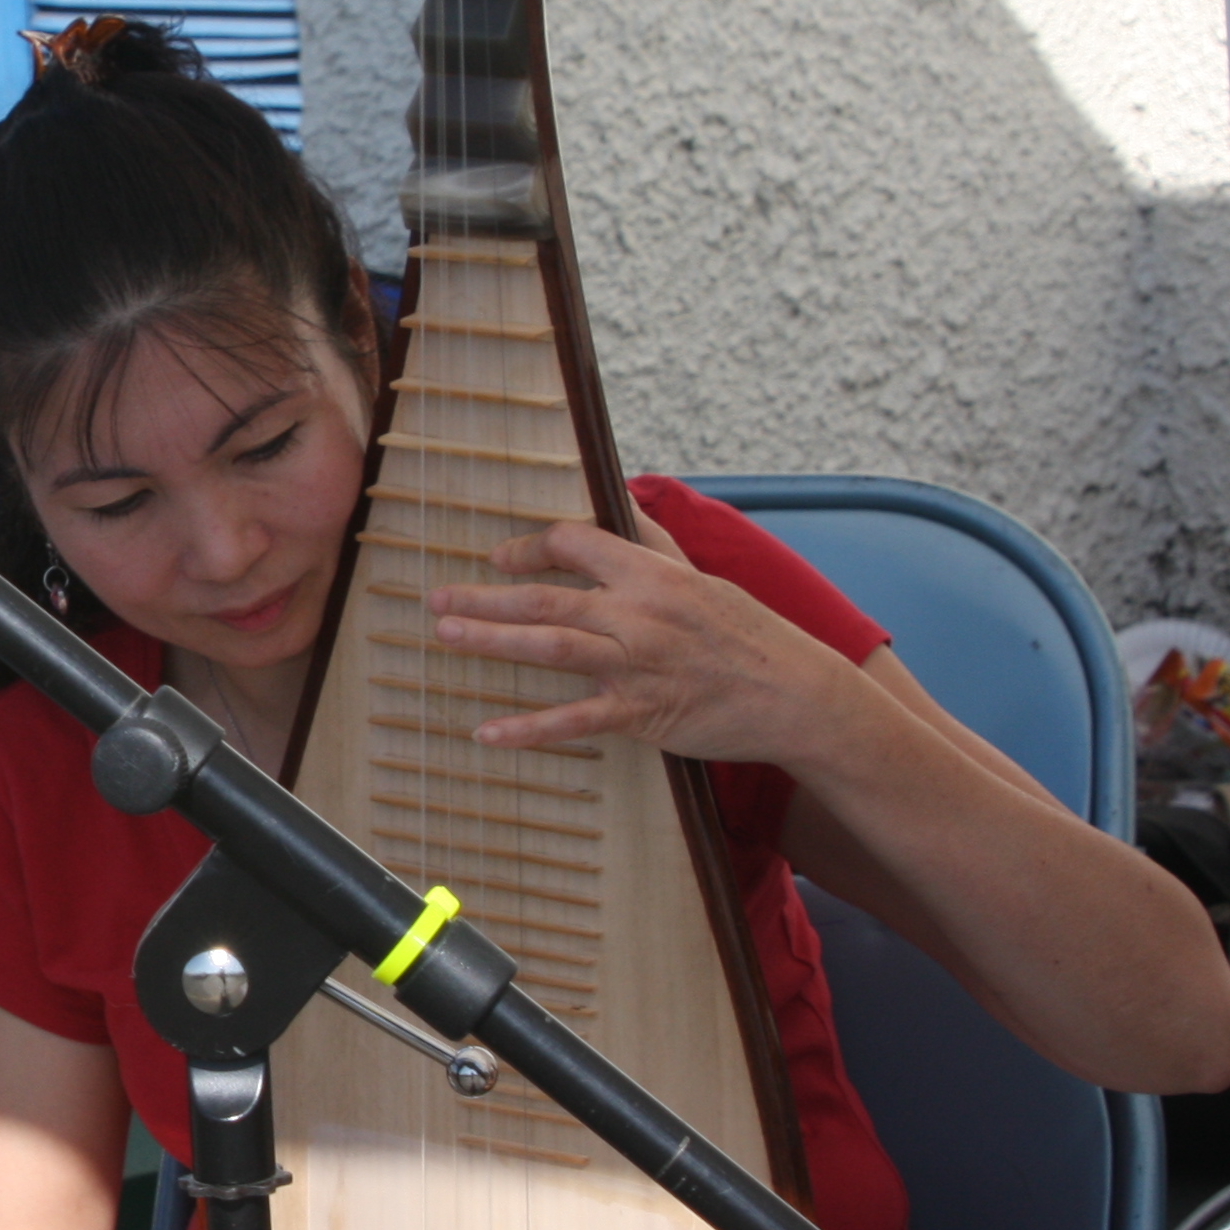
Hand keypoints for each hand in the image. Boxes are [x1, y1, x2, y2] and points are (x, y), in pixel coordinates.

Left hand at [426, 517, 871, 765]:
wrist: (794, 694)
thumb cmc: (744, 633)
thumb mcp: (698, 575)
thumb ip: (648, 540)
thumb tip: (616, 497)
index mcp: (652, 573)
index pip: (575, 543)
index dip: (530, 549)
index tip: (497, 560)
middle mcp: (640, 614)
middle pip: (547, 598)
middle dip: (485, 597)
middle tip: (436, 598)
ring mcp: (639, 665)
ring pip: (552, 647)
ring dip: (493, 641)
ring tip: (447, 635)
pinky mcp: (642, 714)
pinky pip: (574, 720)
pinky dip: (529, 728)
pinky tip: (488, 732)